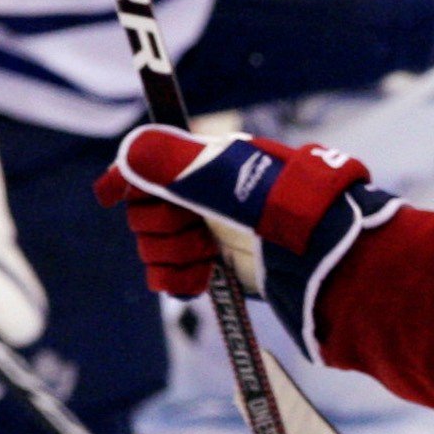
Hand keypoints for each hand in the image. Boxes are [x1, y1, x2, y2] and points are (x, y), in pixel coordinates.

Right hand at [93, 125, 370, 296]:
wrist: (327, 263)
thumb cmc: (285, 212)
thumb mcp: (227, 180)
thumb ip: (173, 164)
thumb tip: (127, 152)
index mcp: (208, 165)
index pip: (150, 164)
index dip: (126, 176)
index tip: (106, 195)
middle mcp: (206, 198)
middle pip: (144, 212)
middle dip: (160, 226)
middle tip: (193, 231)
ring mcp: (210, 235)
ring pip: (154, 247)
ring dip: (172, 255)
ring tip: (207, 259)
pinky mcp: (216, 272)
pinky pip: (170, 277)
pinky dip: (178, 280)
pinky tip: (201, 280)